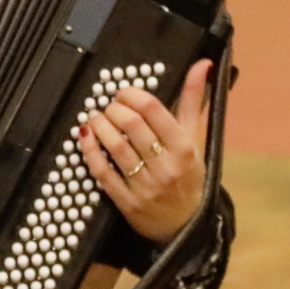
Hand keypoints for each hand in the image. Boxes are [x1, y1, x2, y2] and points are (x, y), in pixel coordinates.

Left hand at [82, 59, 213, 244]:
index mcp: (184, 147)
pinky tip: (86, 138)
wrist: (187, 224)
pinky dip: (91, 152)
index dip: (132, 94)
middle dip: (113, 109)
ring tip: (95, 118)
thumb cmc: (190, 175)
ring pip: (116, 148)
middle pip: (132, 125)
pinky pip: (103, 173)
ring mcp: (146, 186)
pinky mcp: (128, 203)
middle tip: (108, 106)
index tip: (123, 92)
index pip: (153, 110)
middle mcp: (166, 166)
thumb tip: (203, 64)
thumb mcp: (195, 138)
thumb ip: (194, 100)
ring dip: (100, 126)